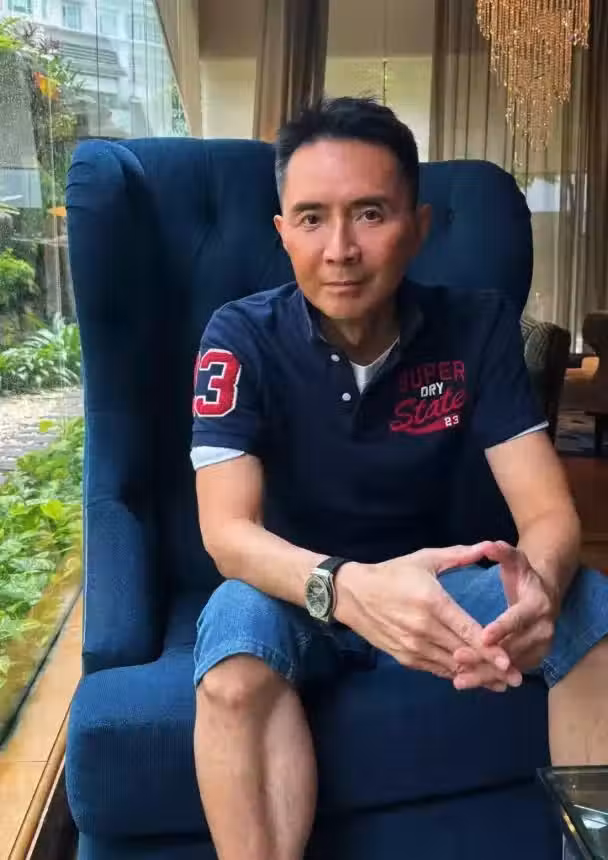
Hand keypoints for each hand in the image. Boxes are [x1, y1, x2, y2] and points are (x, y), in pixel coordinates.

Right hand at [337, 543, 521, 691]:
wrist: (353, 594)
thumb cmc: (392, 573)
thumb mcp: (425, 559)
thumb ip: (458, 556)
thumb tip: (487, 547)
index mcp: (432, 602)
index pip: (466, 631)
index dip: (489, 649)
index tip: (509, 662)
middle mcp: (423, 628)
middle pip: (463, 654)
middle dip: (491, 668)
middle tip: (516, 679)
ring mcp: (413, 646)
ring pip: (451, 666)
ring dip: (475, 676)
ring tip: (500, 684)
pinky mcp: (405, 657)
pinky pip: (436, 669)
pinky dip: (454, 673)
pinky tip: (471, 677)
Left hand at [452, 541, 557, 687]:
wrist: (546, 595)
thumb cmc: (523, 576)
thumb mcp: (515, 561)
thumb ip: (502, 552)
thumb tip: (488, 545)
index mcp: (538, 605)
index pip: (519, 618)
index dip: (502, 628)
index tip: (482, 635)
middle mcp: (544, 629)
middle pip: (514, 647)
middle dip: (486, 655)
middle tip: (458, 658)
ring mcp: (541, 648)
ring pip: (511, 665)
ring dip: (485, 673)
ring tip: (459, 678)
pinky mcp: (533, 660)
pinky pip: (509, 672)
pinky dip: (488, 678)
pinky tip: (466, 681)